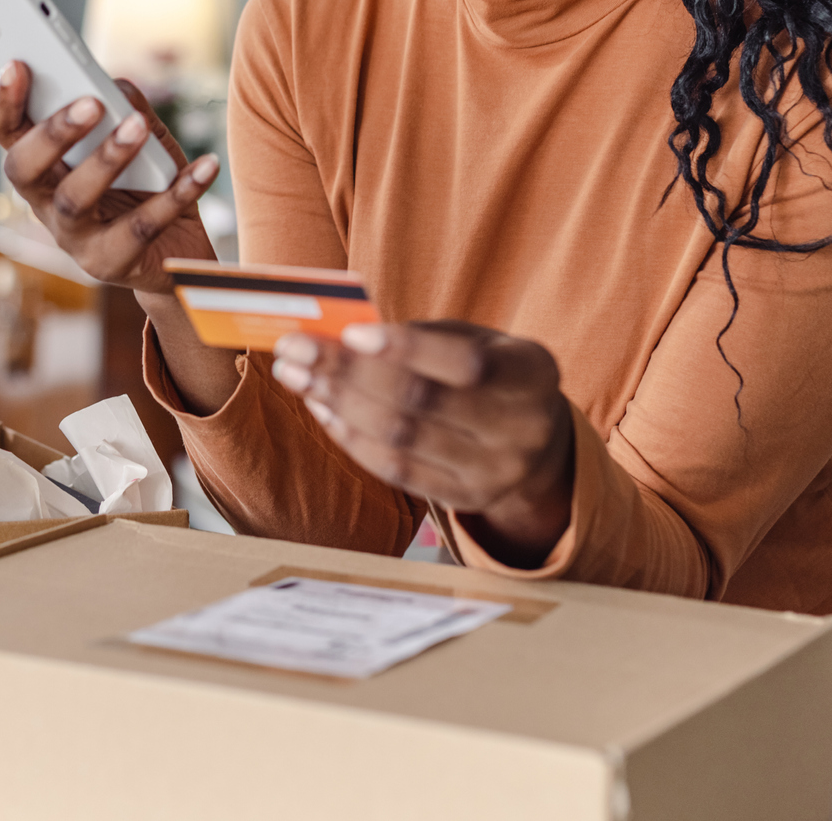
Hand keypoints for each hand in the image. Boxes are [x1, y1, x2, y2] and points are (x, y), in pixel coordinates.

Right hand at [0, 62, 218, 295]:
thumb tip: (116, 86)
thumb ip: (127, 108)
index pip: (5, 132)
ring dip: (106, 159)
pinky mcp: (112, 264)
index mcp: (43, 167)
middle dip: (52, 133)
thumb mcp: (142, 140)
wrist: (177, 254)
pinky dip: (178, 192)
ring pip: (74, 200)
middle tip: (90, 102)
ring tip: (138, 127)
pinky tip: (204, 166)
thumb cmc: (149, 186)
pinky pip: (143, 226)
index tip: (16, 64)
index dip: (3, 101)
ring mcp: (75, 239)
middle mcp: (46, 204)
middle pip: (24, 169)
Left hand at [271, 319, 575, 565]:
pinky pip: (397, 471)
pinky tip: (323, 409)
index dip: (407, 348)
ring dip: (338, 403)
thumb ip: (422, 336)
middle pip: (422, 402)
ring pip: (401, 439)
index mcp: (532, 373)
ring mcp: (496, 472)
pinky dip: (352, 438)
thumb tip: (341, 335)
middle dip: (348, 372)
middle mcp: (523, 429)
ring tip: (297, 376)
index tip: (349, 332)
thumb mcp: (476, 340)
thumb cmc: (490, 373)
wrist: (535, 441)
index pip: (467, 363)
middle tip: (296, 349)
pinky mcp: (466, 499)